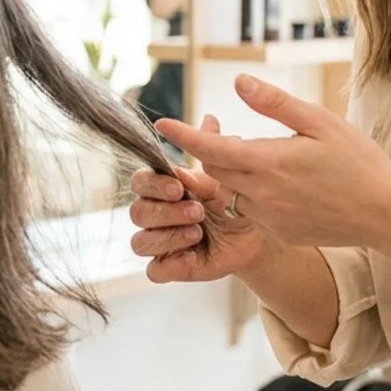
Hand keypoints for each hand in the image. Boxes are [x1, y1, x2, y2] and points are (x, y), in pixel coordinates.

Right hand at [128, 115, 267, 282]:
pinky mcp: (169, 266)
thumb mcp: (225, 174)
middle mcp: (155, 214)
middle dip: (166, 213)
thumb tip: (209, 120)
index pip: (139, 182)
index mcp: (162, 188)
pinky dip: (172, 263)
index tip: (179, 188)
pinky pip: (154, 271)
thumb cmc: (233, 200)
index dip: (154, 186)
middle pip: (137, 213)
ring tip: (198, 232)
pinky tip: (194, 256)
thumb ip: (212, 149)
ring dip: (169, 237)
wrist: (253, 234)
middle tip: (197, 212)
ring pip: (141, 242)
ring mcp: (159, 242)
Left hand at [154, 74, 390, 248]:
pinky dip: (256, 195)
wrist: (385, 213)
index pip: (210, 148)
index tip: (161, 125)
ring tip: (269, 162)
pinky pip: (253, 211)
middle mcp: (261, 194)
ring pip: (233, 192)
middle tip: (223, 135)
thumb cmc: (358, 161)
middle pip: (216, 170)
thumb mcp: (319, 122)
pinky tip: (286, 187)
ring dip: (237, 175)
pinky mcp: (278, 233)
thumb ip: (274, 103)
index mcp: (268, 162)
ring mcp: (268, 218)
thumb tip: (238, 81)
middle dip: (212, 152)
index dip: (183, 136)